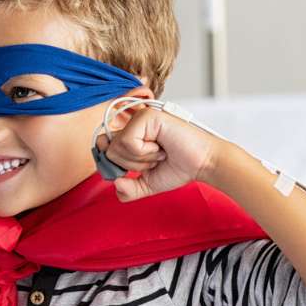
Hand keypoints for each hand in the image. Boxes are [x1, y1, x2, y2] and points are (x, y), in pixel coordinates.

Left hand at [95, 105, 226, 202]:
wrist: (202, 164)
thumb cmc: (180, 168)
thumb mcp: (147, 184)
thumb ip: (128, 189)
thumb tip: (115, 183)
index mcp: (130, 134)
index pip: (102, 147)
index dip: (112, 164)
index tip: (131, 171)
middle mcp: (132, 123)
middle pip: (108, 150)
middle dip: (131, 165)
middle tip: (153, 160)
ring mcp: (139, 118)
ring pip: (116, 146)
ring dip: (141, 159)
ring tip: (159, 153)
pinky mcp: (147, 116)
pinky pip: (128, 141)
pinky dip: (145, 152)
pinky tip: (161, 147)